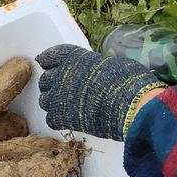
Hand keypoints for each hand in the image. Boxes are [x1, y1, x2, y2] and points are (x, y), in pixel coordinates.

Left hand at [36, 44, 165, 140]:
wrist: (131, 105)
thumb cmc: (129, 81)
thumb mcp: (111, 63)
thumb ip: (94, 66)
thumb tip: (95, 72)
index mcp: (75, 58)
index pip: (52, 56)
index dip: (48, 60)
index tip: (45, 63)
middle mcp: (62, 74)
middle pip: (45, 80)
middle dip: (52, 85)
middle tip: (63, 91)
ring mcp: (59, 96)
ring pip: (45, 100)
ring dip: (54, 103)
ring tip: (67, 107)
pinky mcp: (60, 117)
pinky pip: (51, 119)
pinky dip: (59, 120)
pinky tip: (70, 120)